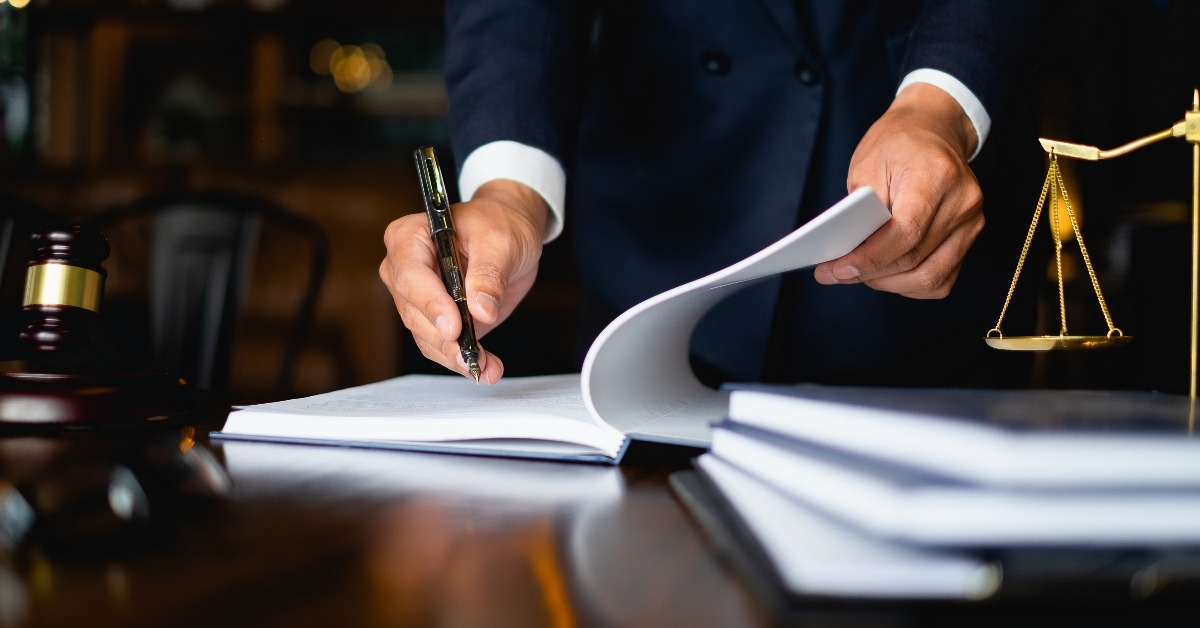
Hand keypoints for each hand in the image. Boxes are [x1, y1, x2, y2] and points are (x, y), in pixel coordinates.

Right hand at [380, 179, 547, 382]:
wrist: (510, 232)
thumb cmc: (500, 224)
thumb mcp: (501, 241)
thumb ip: (489, 275)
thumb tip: (481, 310)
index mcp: (409, 237)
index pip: (410, 276)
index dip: (430, 304)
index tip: (454, 327)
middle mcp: (403, 268)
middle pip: (413, 312)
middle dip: (444, 339)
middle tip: (473, 356)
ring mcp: (417, 297)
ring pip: (425, 336)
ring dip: (455, 356)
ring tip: (487, 367)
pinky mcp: (435, 319)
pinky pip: (441, 345)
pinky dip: (463, 359)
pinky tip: (487, 368)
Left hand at [814, 82, 982, 298]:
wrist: (933, 128)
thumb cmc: (896, 143)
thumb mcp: (867, 165)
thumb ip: (860, 212)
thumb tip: (847, 255)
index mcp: (936, 176)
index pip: (905, 232)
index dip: (870, 259)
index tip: (837, 270)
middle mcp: (962, 201)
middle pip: (915, 259)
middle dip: (871, 274)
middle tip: (837, 274)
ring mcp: (971, 220)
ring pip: (931, 276)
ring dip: (890, 283)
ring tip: (862, 274)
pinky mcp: (971, 235)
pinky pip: (942, 277)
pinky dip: (912, 283)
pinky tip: (888, 275)